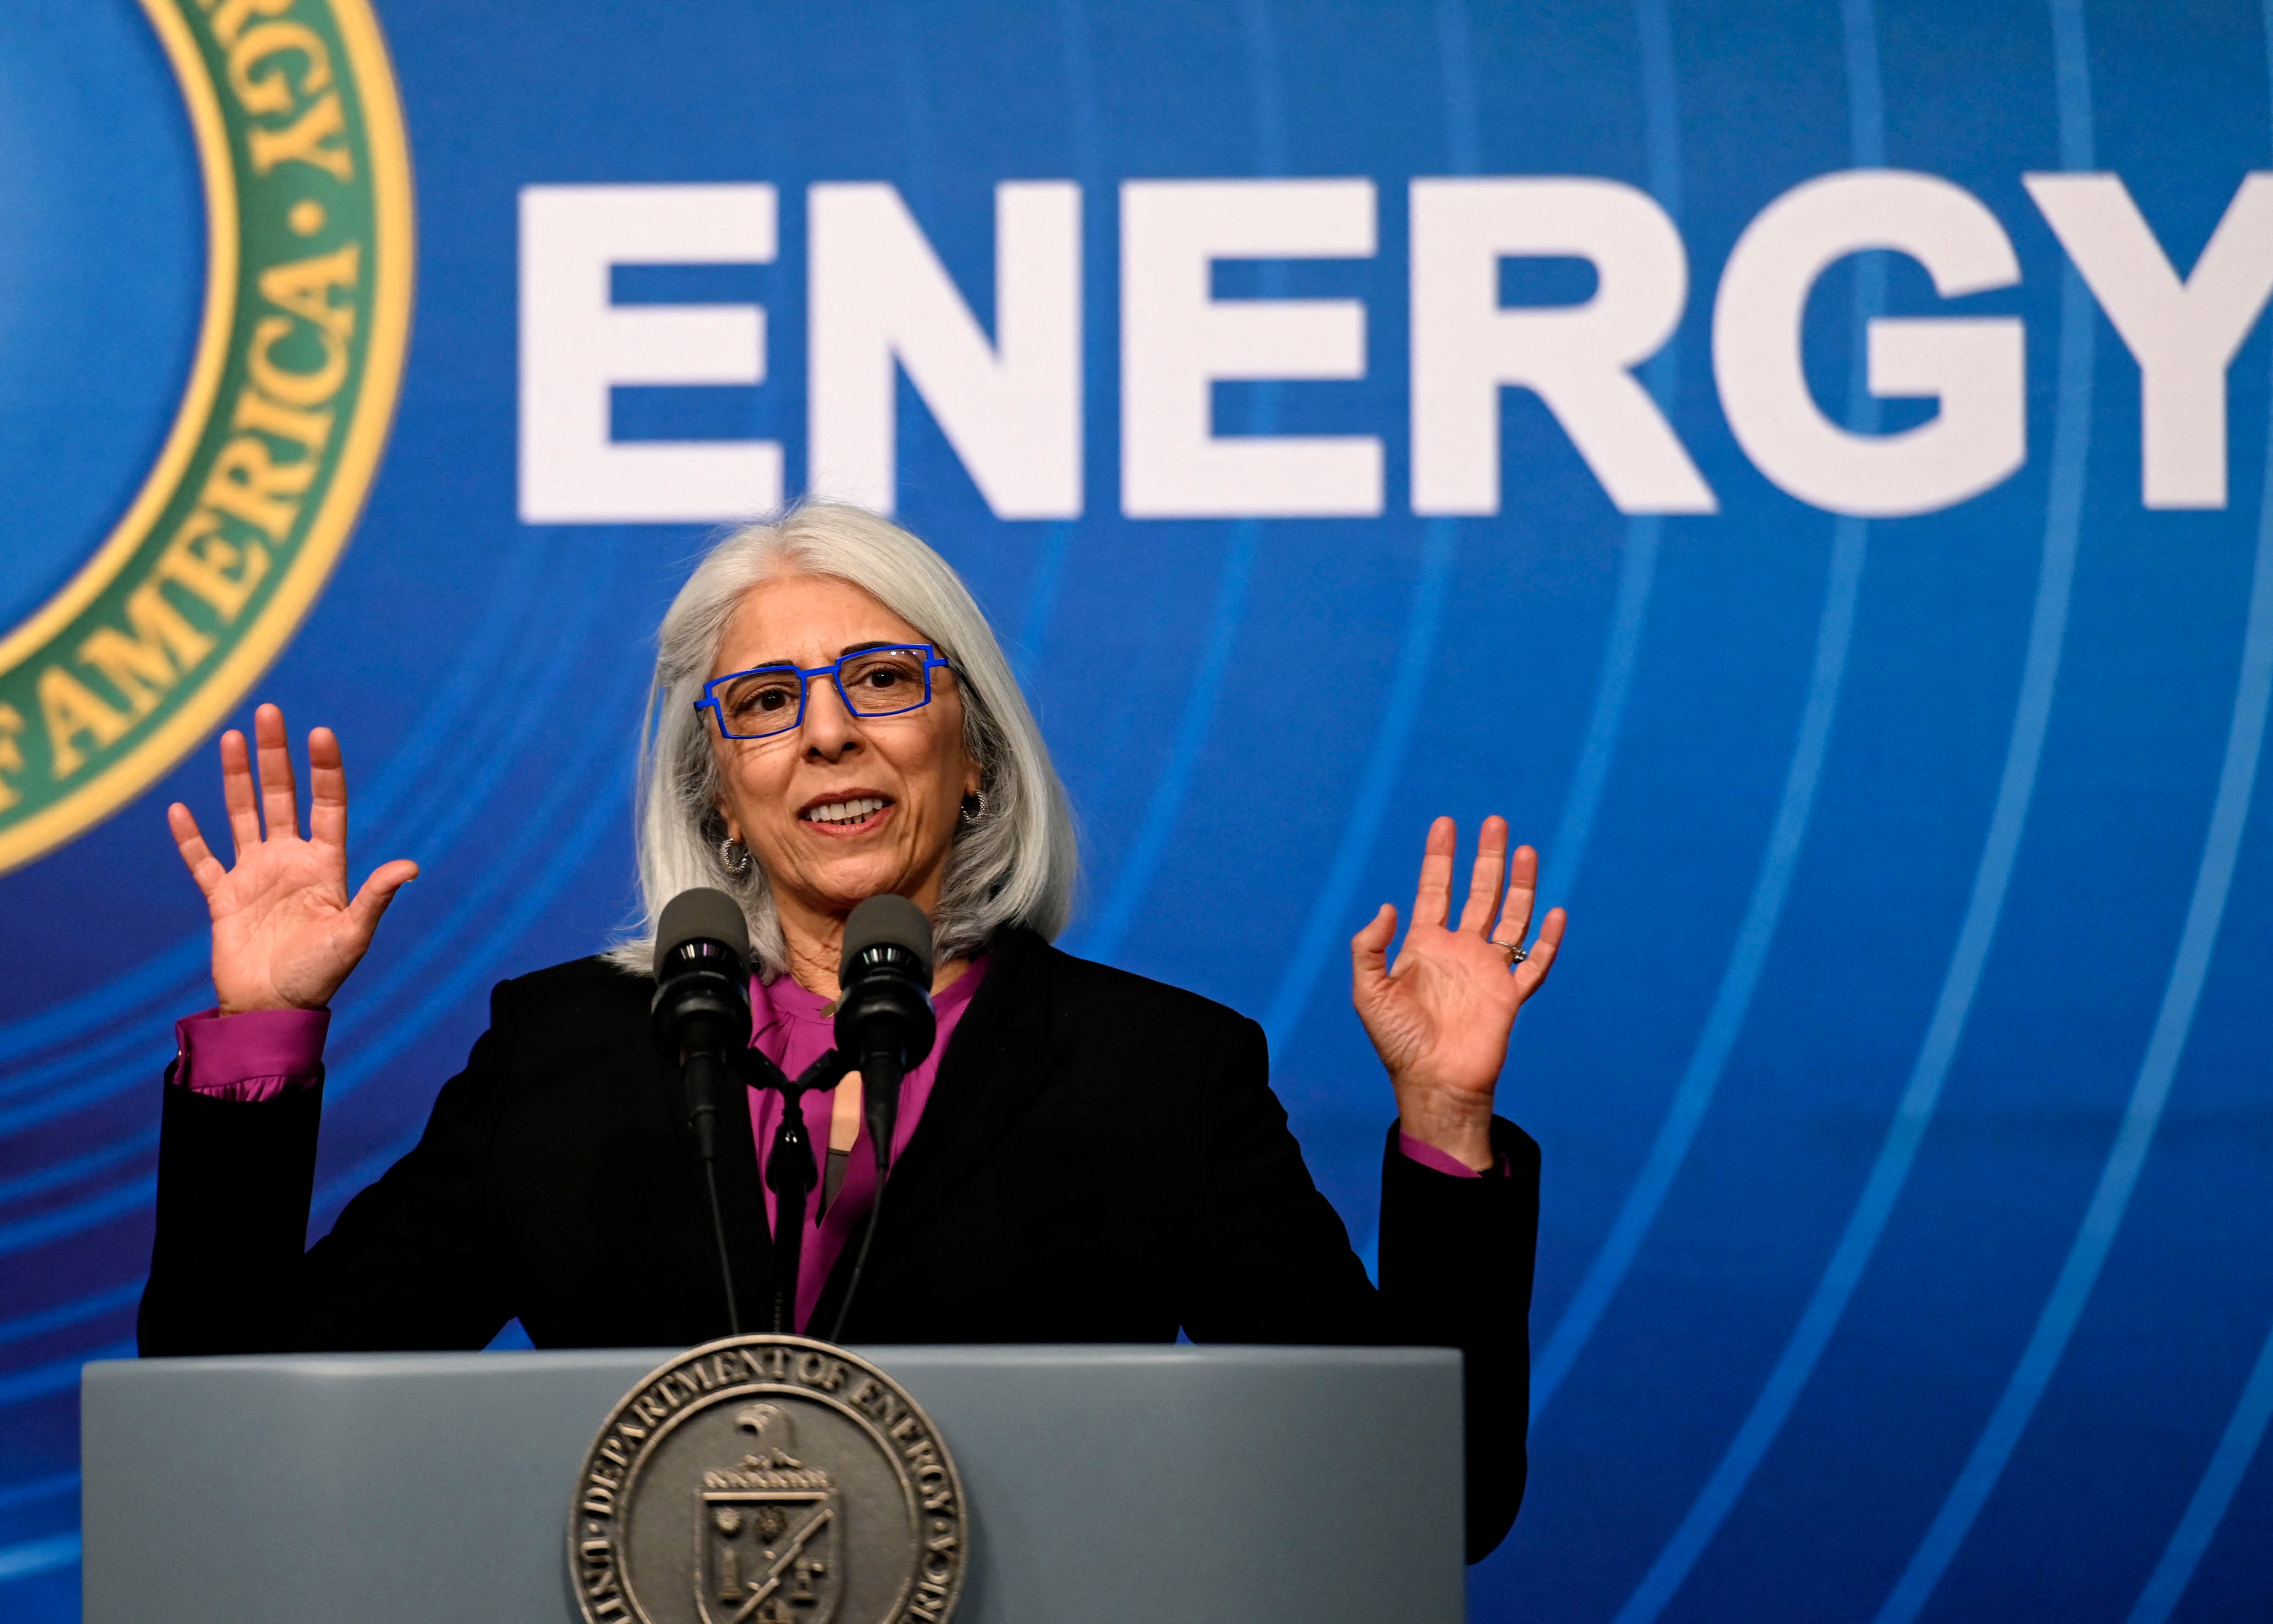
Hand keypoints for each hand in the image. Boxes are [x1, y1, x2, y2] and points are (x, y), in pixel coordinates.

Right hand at [167, 703, 417, 1013]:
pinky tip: (179, 808)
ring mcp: (254, 877)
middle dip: (275, 755)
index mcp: (324, 867)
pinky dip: (189, 837)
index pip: (326, 806)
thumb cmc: (320, 977)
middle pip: (282, 797)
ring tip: (231, 737)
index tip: (320, 733)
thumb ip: (375, 898)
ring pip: (243, 815)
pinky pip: (202, 860)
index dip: (323, 770)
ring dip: (236, 778)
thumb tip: (410, 866)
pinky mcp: (223, 898)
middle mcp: (289, 862)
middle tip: (268, 711)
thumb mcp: (353, 936)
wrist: (275, 1011)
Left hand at [1351, 816, 1564, 1169]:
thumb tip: (1388, 906)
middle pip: (1478, 893)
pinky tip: (1556, 912)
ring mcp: (1487, 971)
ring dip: (1519, 885)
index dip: (1439, 858)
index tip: (1446, 823)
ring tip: (1525, 850)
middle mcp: (1459, 952)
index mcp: (1425, 946)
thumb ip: (1369, 947)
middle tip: (1495, 822)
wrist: (1432, 1083)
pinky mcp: (1510, 996)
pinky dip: (1548, 940)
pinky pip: (1535, 963)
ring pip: (1511, 917)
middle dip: (1486, 858)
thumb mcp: (1368, 992)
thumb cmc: (1397, 1042)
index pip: (1434, 890)